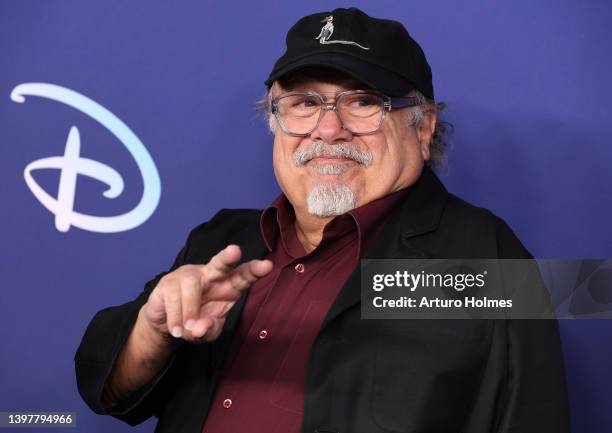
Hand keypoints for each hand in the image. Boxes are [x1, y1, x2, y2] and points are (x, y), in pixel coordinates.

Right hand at [142, 244, 272, 342]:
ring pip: (191, 286)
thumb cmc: (196, 322)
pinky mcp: (168, 282)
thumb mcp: (208, 332)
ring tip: (187, 330)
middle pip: (219, 263)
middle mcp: (210, 275)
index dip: (254, 270)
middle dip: (227, 257)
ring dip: (190, 312)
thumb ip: (208, 330)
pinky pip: (173, 298)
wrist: (166, 323)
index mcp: (228, 285)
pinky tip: (176, 329)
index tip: (267, 266)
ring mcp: (188, 275)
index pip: (243, 276)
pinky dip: (176, 318)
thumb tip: (199, 327)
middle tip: (234, 251)